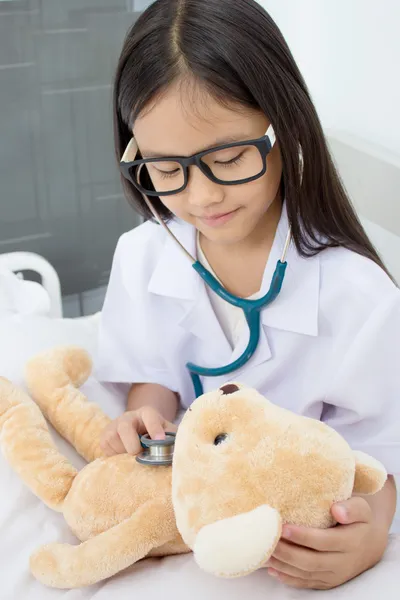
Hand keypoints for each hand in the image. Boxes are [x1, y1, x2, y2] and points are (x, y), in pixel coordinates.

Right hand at [100, 406, 176, 455]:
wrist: (140, 433)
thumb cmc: (158, 435)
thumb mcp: (168, 433)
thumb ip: (173, 439)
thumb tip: (179, 452)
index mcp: (147, 413)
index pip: (150, 416)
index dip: (155, 428)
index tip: (160, 441)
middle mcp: (128, 417)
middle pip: (125, 426)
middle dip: (131, 443)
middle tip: (138, 454)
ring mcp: (114, 426)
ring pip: (112, 438)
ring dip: (122, 452)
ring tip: (132, 457)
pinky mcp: (104, 438)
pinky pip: (105, 448)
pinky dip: (114, 456)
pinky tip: (124, 458)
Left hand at [265, 497, 388, 589]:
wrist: (370, 544)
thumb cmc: (360, 521)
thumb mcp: (361, 509)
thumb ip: (351, 508)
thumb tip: (337, 510)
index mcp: (351, 543)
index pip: (324, 541)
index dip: (302, 536)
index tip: (283, 527)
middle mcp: (343, 563)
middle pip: (311, 561)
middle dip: (287, 552)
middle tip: (268, 540)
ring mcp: (334, 575)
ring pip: (306, 574)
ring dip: (283, 565)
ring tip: (265, 553)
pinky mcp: (327, 582)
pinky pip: (306, 583)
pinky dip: (288, 578)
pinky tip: (272, 569)